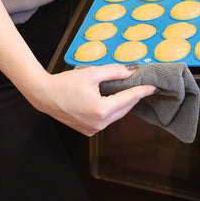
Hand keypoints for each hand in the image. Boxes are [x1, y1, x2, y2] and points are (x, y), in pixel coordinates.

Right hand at [30, 63, 155, 135]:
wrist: (44, 95)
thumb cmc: (66, 83)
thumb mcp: (93, 72)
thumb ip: (114, 71)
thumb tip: (131, 70)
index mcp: (101, 110)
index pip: (129, 98)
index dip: (143, 90)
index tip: (155, 85)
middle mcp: (99, 124)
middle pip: (125, 108)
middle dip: (135, 96)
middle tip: (144, 84)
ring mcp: (92, 129)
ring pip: (117, 114)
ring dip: (124, 102)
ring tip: (131, 89)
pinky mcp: (87, 130)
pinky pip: (107, 119)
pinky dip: (113, 108)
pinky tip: (115, 97)